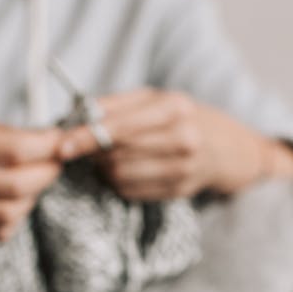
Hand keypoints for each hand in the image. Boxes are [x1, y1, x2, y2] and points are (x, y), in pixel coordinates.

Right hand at [0, 112, 63, 251]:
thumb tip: (46, 141)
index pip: (13, 148)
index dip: (46, 146)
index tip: (60, 139)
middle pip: (16, 186)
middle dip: (47, 172)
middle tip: (55, 161)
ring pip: (10, 213)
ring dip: (34, 196)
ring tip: (36, 179)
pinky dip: (16, 216)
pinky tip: (15, 200)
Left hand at [59, 89, 292, 200]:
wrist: (231, 149)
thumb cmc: (184, 118)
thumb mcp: (156, 99)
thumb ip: (116, 105)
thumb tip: (75, 115)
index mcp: (173, 107)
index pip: (119, 126)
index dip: (86, 137)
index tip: (62, 146)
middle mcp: (182, 138)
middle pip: (116, 154)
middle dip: (94, 153)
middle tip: (84, 148)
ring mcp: (183, 168)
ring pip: (121, 176)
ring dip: (105, 169)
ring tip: (111, 158)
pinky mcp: (179, 191)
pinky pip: (132, 192)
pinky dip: (120, 183)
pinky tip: (130, 171)